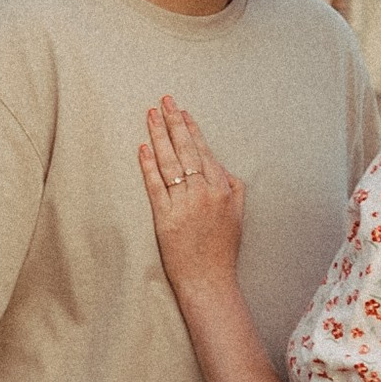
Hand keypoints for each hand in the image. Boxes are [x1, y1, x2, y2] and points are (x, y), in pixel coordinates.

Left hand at [139, 96, 246, 296]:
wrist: (209, 280)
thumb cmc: (222, 250)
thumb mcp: (238, 215)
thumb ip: (233, 187)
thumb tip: (221, 168)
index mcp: (223, 188)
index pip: (204, 151)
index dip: (192, 129)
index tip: (182, 112)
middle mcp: (205, 192)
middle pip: (186, 149)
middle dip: (174, 122)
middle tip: (164, 101)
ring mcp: (185, 204)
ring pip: (170, 162)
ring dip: (159, 135)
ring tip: (151, 115)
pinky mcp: (166, 217)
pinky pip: (155, 185)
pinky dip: (148, 165)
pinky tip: (143, 148)